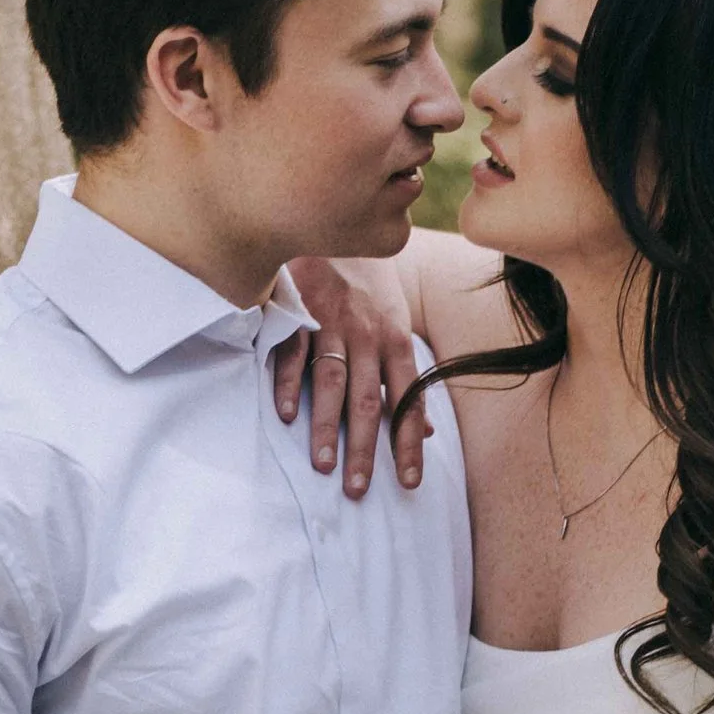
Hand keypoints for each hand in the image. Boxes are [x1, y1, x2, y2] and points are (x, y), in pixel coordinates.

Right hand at [274, 256, 428, 497]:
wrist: (336, 224)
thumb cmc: (367, 289)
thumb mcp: (395, 327)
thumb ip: (406, 381)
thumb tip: (428, 431)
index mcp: (395, 342)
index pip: (408, 401)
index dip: (409, 444)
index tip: (409, 483)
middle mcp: (368, 335)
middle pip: (368, 400)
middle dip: (365, 448)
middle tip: (359, 489)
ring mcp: (331, 324)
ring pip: (332, 380)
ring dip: (327, 425)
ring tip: (323, 465)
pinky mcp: (297, 313)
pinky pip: (292, 352)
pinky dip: (288, 383)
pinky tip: (286, 416)